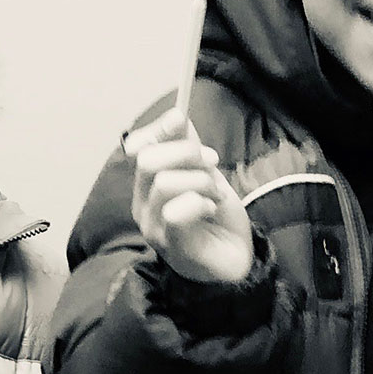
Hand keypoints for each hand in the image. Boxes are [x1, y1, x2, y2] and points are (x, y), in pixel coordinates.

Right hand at [124, 108, 254, 284]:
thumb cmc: (216, 217)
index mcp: (148, 185)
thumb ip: (189, 146)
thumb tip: (176, 114)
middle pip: (148, 160)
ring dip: (201, 181)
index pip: (137, 148)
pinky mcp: (170, 244)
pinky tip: (210, 210)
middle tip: (213, 164)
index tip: (181, 120)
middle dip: (187, 153)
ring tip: (215, 194)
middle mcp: (143, 205)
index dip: (158, 129)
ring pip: (165, 182)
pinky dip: (200, 203)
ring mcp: (153, 227)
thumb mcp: (205, 172)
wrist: (235, 258)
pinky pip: (176, 211)